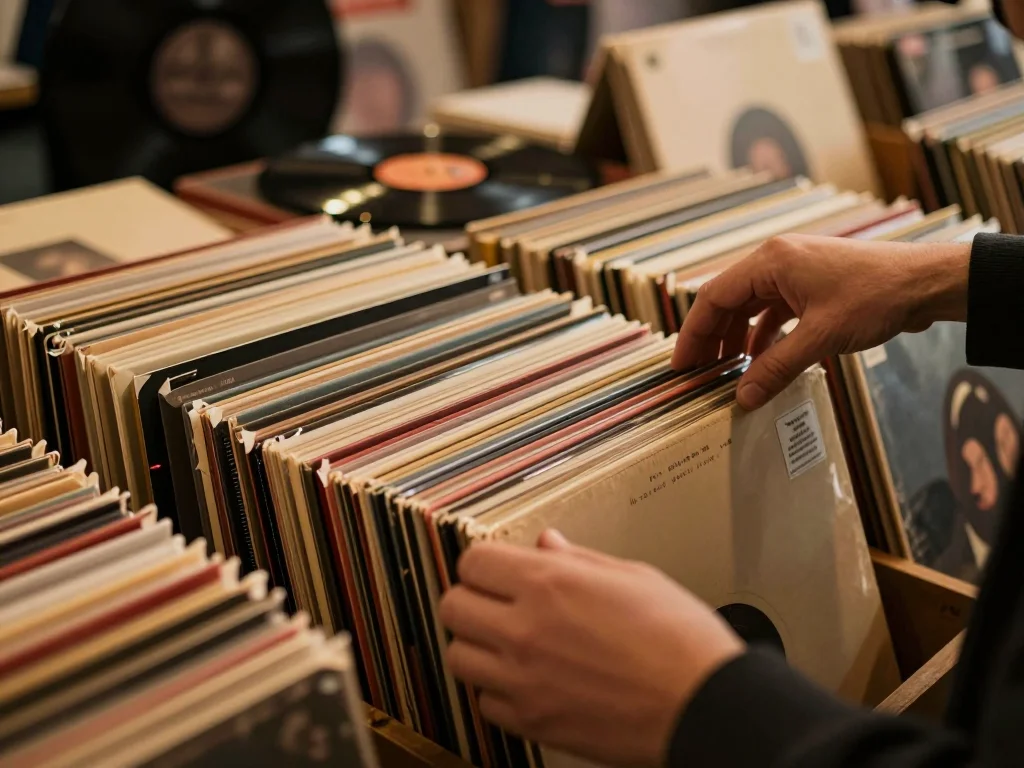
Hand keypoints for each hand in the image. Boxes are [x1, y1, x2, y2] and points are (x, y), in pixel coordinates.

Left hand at [438, 530, 743, 767]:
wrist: (703, 706)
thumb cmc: (680, 641)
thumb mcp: (633, 576)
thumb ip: (579, 559)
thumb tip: (549, 544)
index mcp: (550, 583)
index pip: (473, 561)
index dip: (484, 563)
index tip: (496, 569)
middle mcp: (526, 629)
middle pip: (453, 605)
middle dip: (471, 599)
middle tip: (495, 602)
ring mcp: (524, 679)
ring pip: (458, 655)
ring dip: (476, 645)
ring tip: (505, 642)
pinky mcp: (532, 721)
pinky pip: (484, 701)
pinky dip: (496, 690)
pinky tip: (523, 679)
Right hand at [672, 234, 970, 409]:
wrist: (925, 283)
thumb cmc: (877, 296)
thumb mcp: (821, 337)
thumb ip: (776, 368)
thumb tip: (744, 397)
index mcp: (770, 261)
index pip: (713, 297)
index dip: (693, 333)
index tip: (681, 365)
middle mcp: (777, 261)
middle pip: (728, 302)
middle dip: (711, 338)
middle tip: (697, 373)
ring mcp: (794, 273)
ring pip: (750, 307)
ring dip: (736, 338)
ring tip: (726, 371)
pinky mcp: (811, 287)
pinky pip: (773, 312)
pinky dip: (762, 336)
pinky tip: (759, 360)